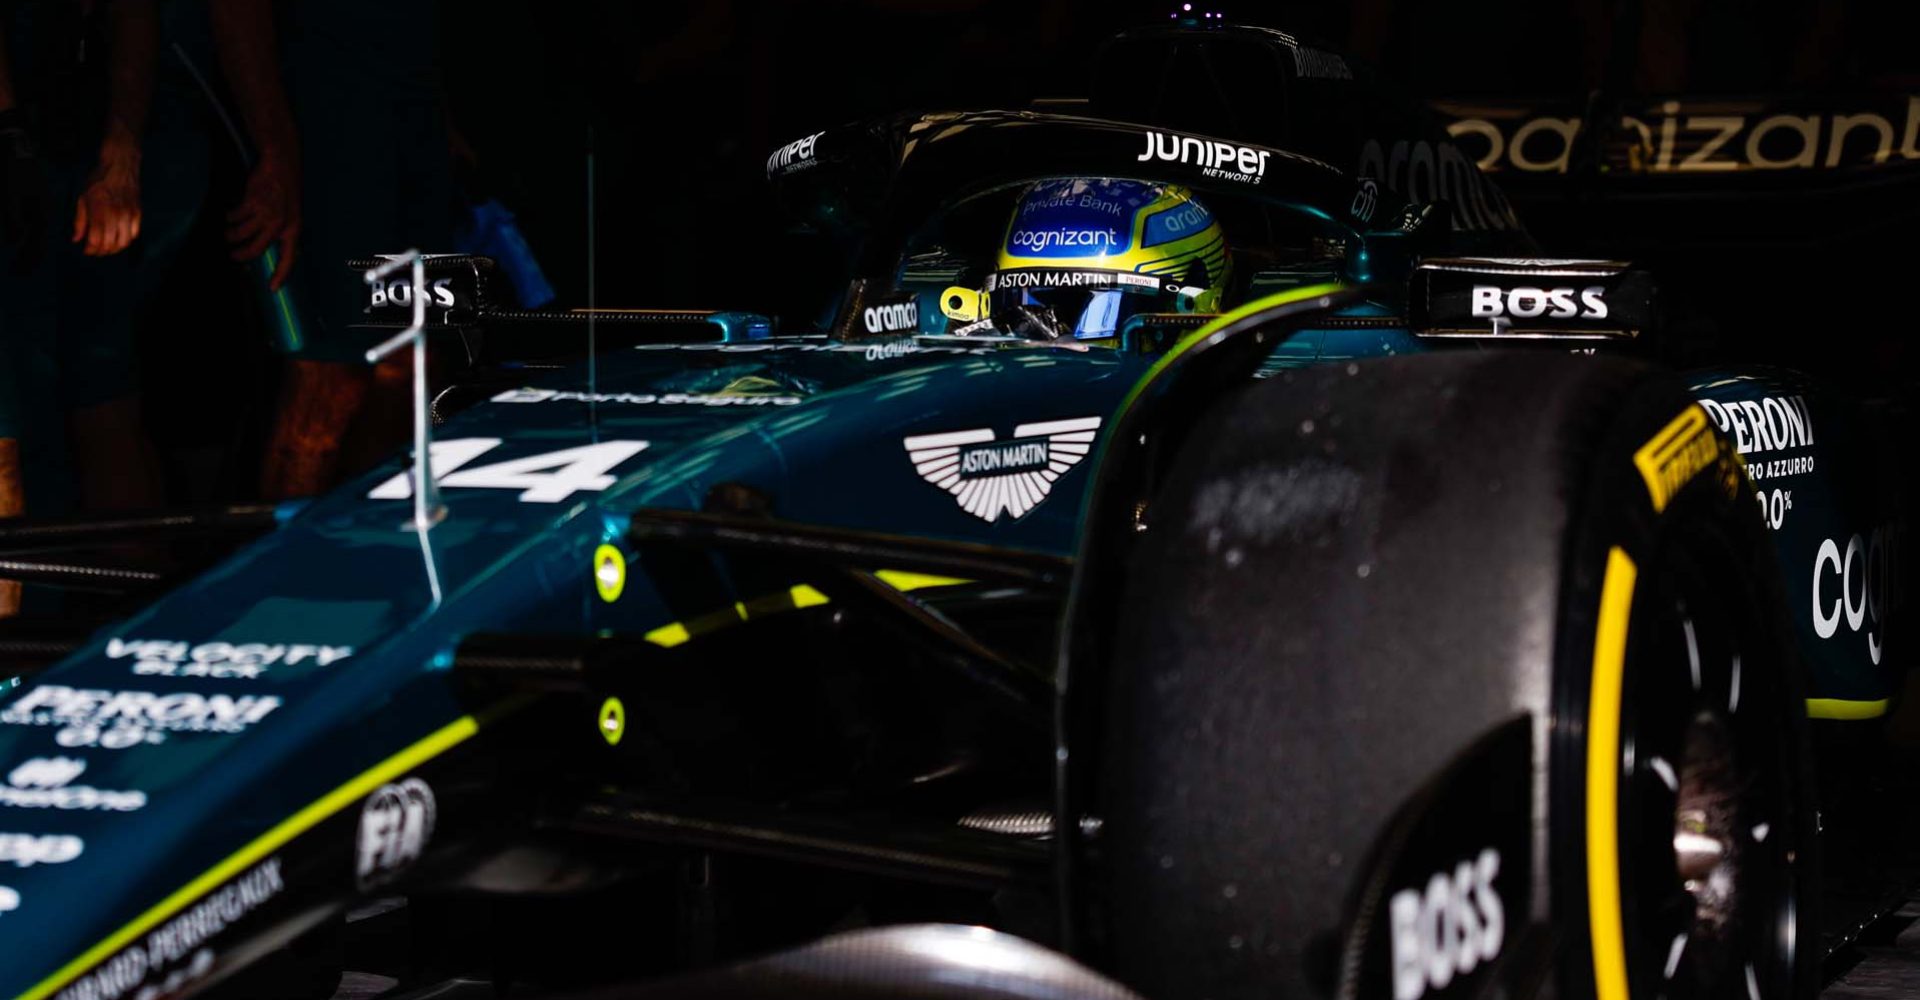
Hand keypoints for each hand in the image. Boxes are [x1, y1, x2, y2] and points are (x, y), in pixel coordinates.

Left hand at [0, 111, 47, 271]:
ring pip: (32, 235)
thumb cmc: (13, 169)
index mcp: (41, 212)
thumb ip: (12, 219)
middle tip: (17, 273)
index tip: (20, 273)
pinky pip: (26, 225)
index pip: (37, 245)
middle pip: (37, 243)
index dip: (29, 261)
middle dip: (27, 260)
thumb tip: (14, 241)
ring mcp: (35, 207)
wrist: (15, 146)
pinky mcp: (28, 202)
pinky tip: (16, 241)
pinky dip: (21, 237)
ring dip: (24, 250)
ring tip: (17, 263)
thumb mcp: (9, 194)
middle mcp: (40, 213)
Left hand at [71, 152, 141, 256]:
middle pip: (110, 244)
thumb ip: (79, 220)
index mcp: (99, 210)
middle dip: (101, 251)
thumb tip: (76, 239)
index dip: (91, 249)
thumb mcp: (82, 198)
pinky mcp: (138, 213)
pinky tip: (119, 239)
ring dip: (115, 249)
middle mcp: (115, 215)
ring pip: (124, 242)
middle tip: (96, 251)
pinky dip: (126, 241)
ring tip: (107, 248)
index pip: (96, 239)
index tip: (86, 251)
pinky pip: (134, 234)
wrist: (120, 166)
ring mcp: (129, 215)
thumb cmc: (98, 181)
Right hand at [227, 149, 299, 288]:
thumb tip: (265, 246)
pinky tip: (230, 214)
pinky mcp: (252, 202)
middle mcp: (280, 224)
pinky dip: (229, 217)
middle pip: (256, 249)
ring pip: (240, 233)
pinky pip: (234, 217)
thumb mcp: (290, 213)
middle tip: (233, 255)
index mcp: (293, 229)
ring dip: (231, 235)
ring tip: (228, 233)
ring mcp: (266, 213)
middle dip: (241, 254)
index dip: (281, 274)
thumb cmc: (284, 191)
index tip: (273, 288)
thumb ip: (280, 229)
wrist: (281, 165)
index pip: (289, 258)